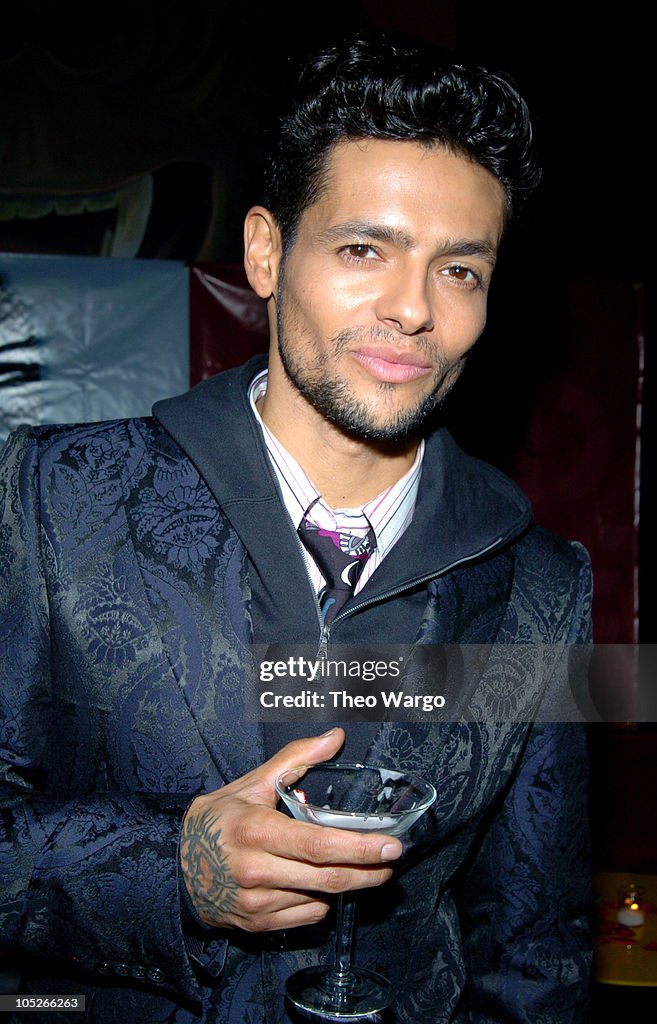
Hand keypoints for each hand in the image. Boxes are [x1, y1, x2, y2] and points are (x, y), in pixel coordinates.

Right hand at [179, 728, 402, 931]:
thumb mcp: (252, 784)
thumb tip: (334, 737)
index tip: (390, 845)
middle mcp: (256, 871)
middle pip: (327, 878)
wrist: (174, 866)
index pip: (318, 845)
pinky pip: (306, 916)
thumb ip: (296, 759)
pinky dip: (321, 900)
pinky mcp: (257, 923)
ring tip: (361, 867)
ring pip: (320, 899)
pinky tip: (320, 883)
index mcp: (256, 831)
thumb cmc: (218, 819)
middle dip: (368, 871)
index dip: (359, 848)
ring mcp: (256, 902)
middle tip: (391, 860)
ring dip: (347, 884)